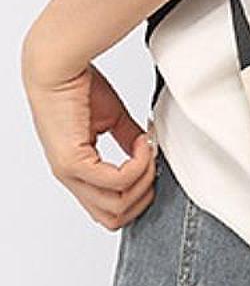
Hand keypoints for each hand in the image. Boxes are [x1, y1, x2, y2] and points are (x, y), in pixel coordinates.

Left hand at [22, 38, 155, 231]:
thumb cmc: (75, 86)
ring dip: (143, 181)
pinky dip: (138, 165)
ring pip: (116, 205)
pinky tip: (142, 144)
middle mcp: (70, 176)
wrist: (57, 68)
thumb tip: (147, 153)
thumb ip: (127, 140)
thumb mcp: (110, 119)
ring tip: (148, 153)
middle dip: (143, 196)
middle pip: (112, 217)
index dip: (137, 197)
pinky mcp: (73, 161)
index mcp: (76, 170)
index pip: (107, 209)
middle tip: (154, 166)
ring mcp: (69, 172)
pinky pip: (117, 180)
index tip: (152, 169)